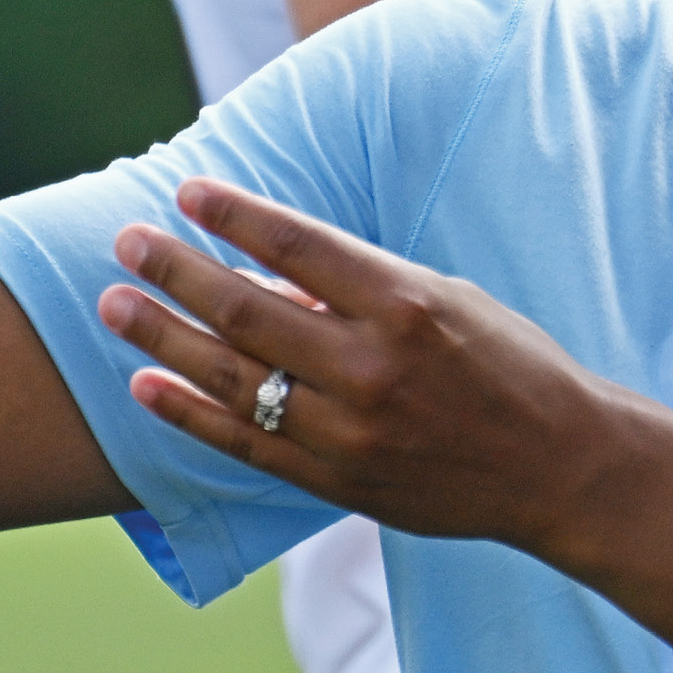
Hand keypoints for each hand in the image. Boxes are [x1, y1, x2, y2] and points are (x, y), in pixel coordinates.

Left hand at [99, 178, 672, 561]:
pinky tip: (144, 386)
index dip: (234, 214)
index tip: (187, 191)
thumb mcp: (449, 300)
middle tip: (124, 239)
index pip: (297, 245)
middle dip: (176, 270)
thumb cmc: (511, 366)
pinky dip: (190, 414)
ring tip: (112, 304)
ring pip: (234, 378)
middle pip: (247, 310)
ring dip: (163, 338)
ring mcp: (351, 430)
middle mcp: (372, 367)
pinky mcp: (340, 481)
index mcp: (406, 304)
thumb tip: (266, 270)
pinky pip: (247, 445)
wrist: (559, 466)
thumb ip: (359, 290)